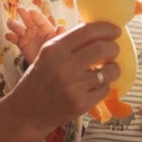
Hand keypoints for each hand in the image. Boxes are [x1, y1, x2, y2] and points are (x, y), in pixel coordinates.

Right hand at [5, 6, 64, 62]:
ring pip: (18, 27)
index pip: (40, 19)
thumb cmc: (54, 52)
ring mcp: (27, 35)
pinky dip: (10, 36)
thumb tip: (61, 27)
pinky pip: (13, 38)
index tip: (30, 11)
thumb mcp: (56, 44)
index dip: (35, 15)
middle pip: (28, 19)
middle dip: (23, 13)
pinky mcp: (20, 43)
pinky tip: (9, 36)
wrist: (46, 65)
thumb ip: (58, 35)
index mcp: (45, 28)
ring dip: (16, 26)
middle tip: (19, 8)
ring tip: (19, 32)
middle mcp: (35, 29)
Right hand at [5, 21, 120, 133]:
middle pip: (102, 48)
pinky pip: (105, 89)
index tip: (116, 30)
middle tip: (114, 50)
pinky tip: (95, 87)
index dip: (106, 28)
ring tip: (106, 70)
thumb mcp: (47, 55)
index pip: (87, 31)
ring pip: (109, 71)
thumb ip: (69, 43)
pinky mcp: (81, 104)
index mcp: (54, 49)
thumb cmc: (38, 81)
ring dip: (112, 69)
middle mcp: (64, 66)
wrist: (26, 112)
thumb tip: (98, 31)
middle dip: (114, 48)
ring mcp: (73, 86)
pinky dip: (104, 86)